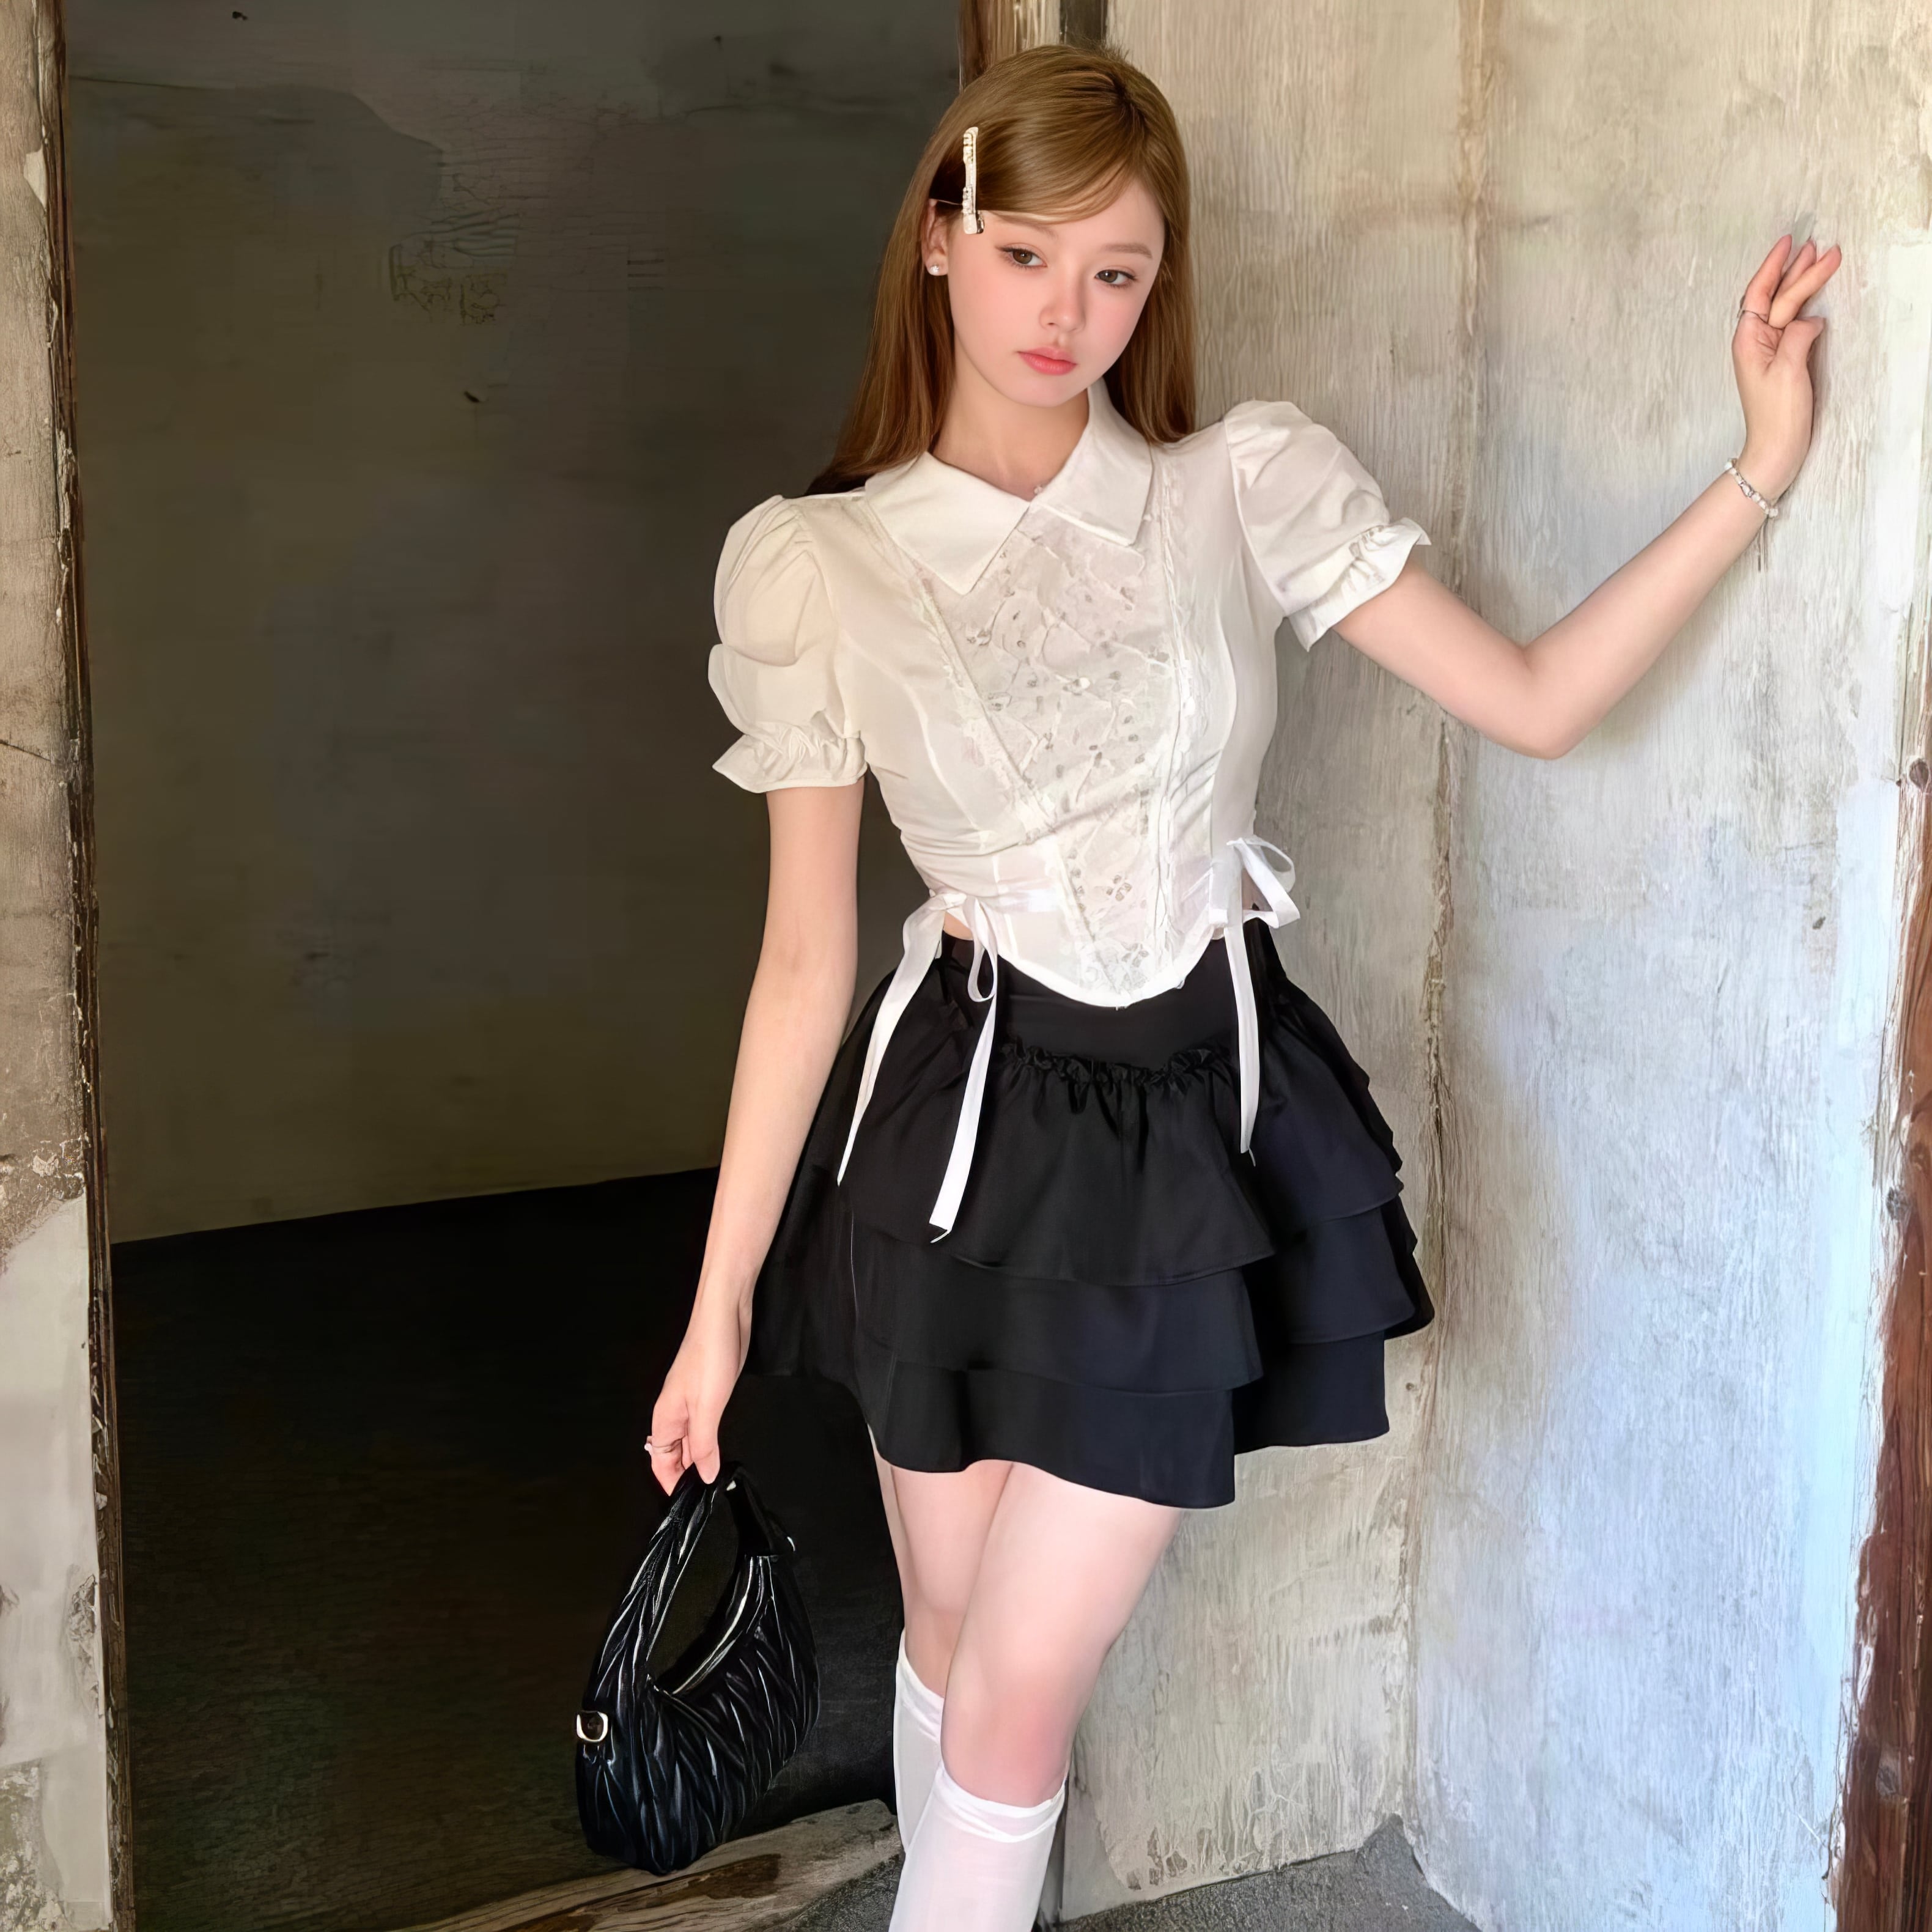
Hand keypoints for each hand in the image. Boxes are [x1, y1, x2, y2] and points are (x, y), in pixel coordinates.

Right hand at [646, 1289, 751, 1493]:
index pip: (660, 1461)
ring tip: (713, 1480)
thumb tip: (704, 1476)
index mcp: (666, 1417)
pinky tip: (719, 1450)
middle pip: (673, 1454)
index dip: (671, 1483)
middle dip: (685, 1475)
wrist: (724, 1316)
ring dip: (698, 1459)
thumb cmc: (710, 1357)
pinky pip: (702, 1426)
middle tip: (705, 1497)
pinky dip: (708, 1442)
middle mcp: (674, 1412)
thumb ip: (703, 1444)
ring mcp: (691, 1402)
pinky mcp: (708, 1392)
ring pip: (688, 1441)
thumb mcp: (707, 1408)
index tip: (686, 1504)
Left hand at [1731, 233, 1840, 499]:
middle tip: (1824, 247)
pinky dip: (1805, 306)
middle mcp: (1755, 342)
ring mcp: (1769, 351)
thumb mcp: (1788, 369)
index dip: (1773, 266)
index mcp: (1748, 340)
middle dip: (1798, 271)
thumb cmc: (1777, 414)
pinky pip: (1792, 324)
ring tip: (1822, 258)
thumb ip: (1797, 335)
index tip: (1788, 243)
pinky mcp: (1782, 361)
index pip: (1759, 293)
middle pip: (1776, 297)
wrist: (1776, 448)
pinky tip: (1815, 299)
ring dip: (1803, 283)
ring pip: (1786, 308)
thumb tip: (1808, 319)